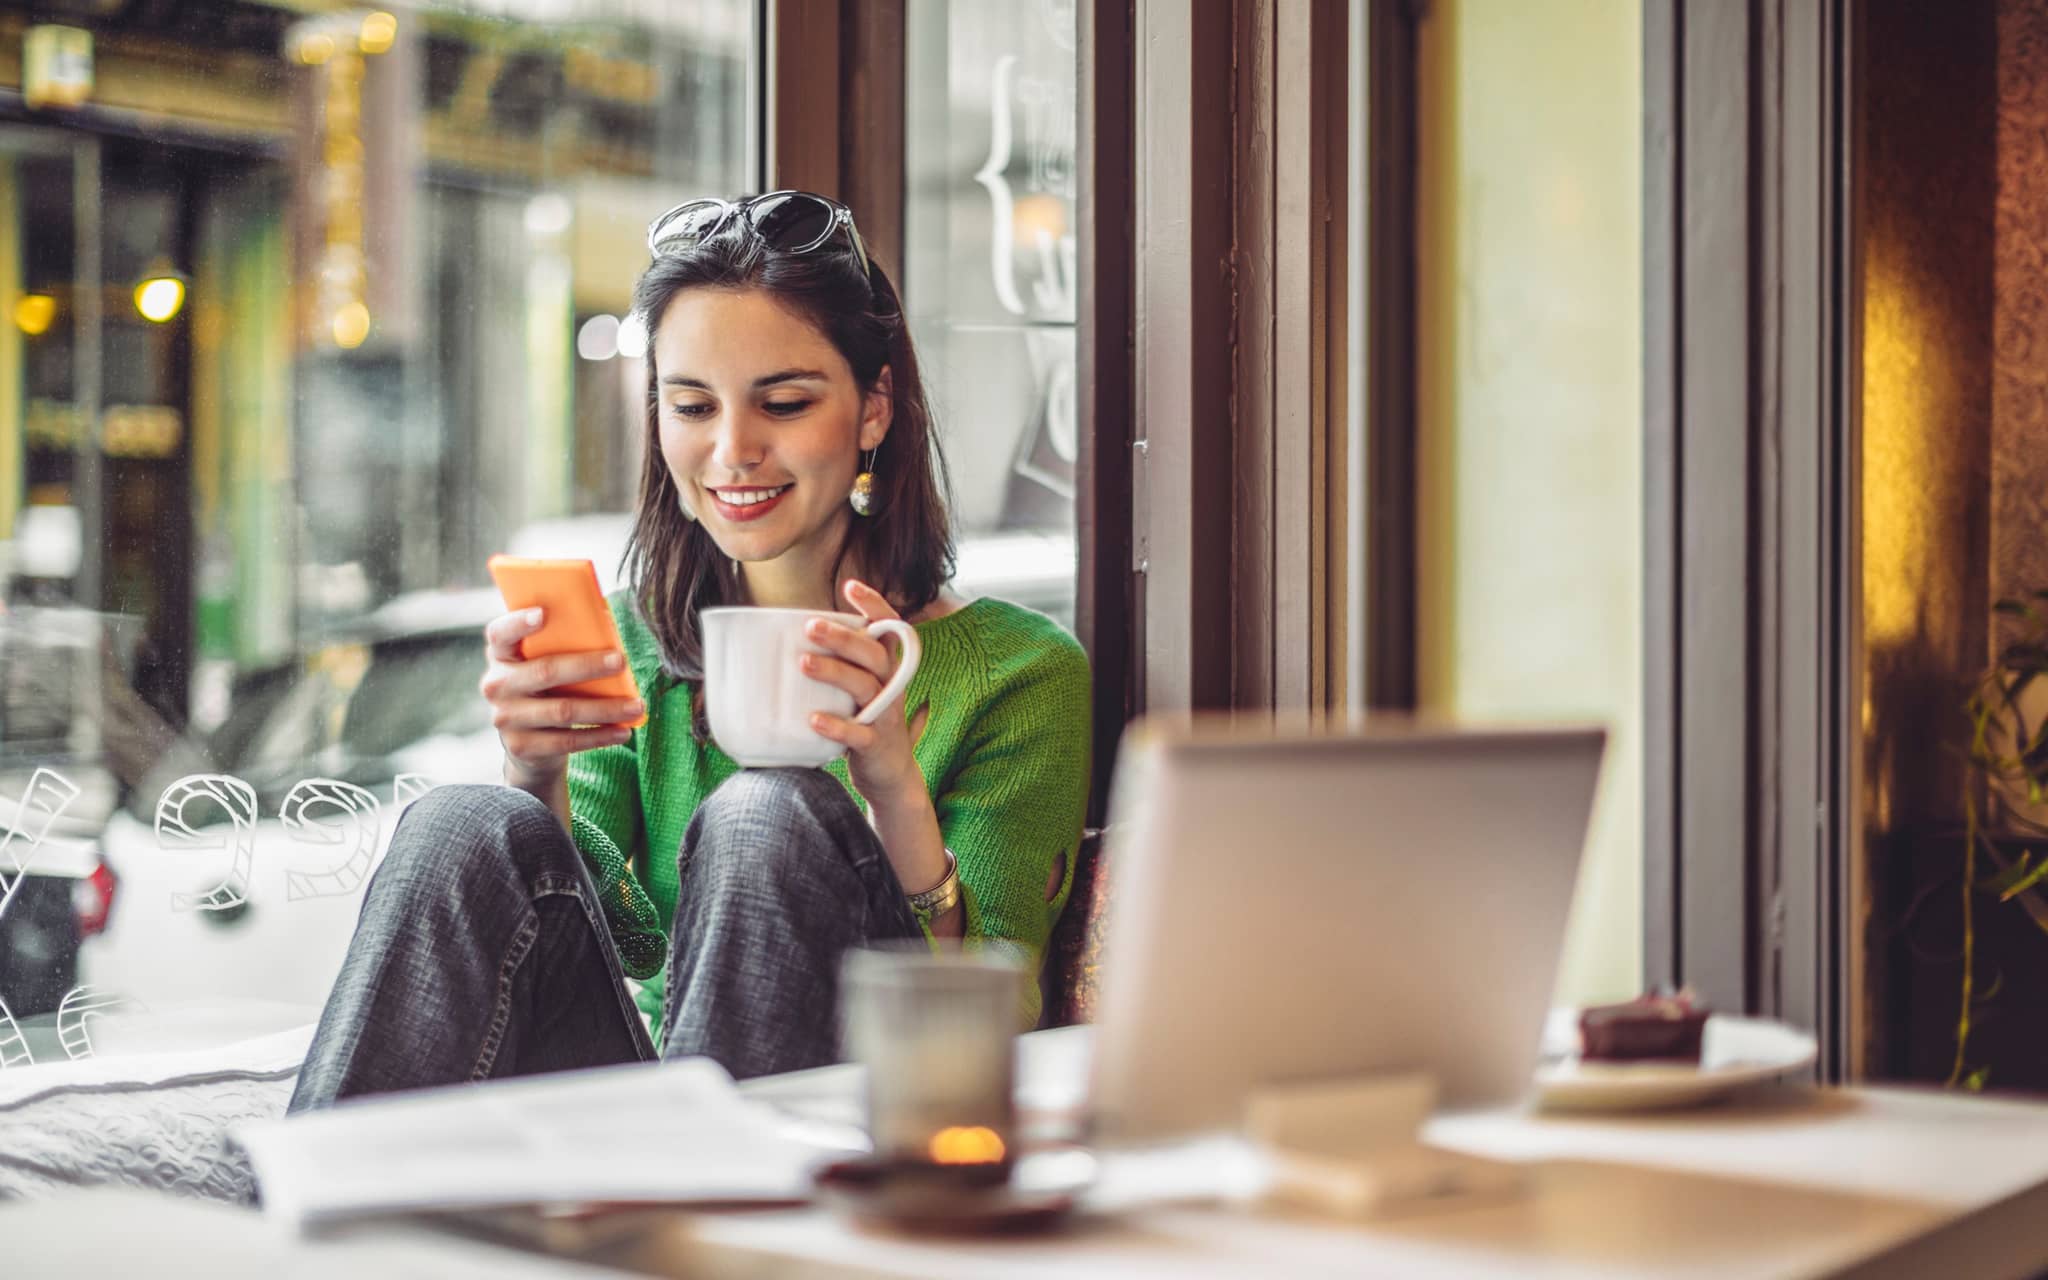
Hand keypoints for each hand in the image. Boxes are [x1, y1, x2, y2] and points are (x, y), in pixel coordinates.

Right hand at [480, 608, 644, 783]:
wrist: (529, 744)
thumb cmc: (547, 688)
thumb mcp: (544, 663)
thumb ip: (562, 643)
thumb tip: (606, 623)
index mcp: (501, 655)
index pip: (500, 633)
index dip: (518, 622)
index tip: (543, 613)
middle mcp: (497, 685)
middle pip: (545, 671)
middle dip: (587, 666)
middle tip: (621, 661)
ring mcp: (506, 718)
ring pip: (563, 711)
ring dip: (605, 708)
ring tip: (637, 705)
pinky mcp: (522, 746)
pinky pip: (567, 741)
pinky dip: (600, 736)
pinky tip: (623, 730)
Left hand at [802, 580, 921, 803]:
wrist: (890, 774)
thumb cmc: (865, 721)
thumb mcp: (861, 688)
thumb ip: (842, 663)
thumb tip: (790, 638)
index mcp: (887, 668)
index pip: (889, 629)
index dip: (874, 606)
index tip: (850, 586)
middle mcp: (891, 687)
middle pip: (875, 654)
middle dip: (844, 637)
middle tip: (811, 626)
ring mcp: (885, 716)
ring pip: (865, 687)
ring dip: (834, 672)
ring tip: (803, 663)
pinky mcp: (875, 744)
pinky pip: (859, 734)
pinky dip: (837, 726)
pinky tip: (814, 718)